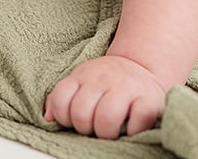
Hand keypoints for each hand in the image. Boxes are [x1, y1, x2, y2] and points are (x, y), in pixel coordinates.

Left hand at [43, 54, 165, 138]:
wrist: (141, 64)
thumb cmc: (106, 80)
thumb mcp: (81, 81)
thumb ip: (63, 97)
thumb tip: (48, 118)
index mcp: (82, 76)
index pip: (60, 100)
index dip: (63, 117)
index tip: (74, 120)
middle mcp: (102, 80)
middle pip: (81, 113)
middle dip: (85, 128)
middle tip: (94, 127)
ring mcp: (126, 88)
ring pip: (106, 119)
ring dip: (106, 132)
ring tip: (110, 130)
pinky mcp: (149, 99)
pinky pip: (137, 121)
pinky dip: (133, 131)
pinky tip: (130, 127)